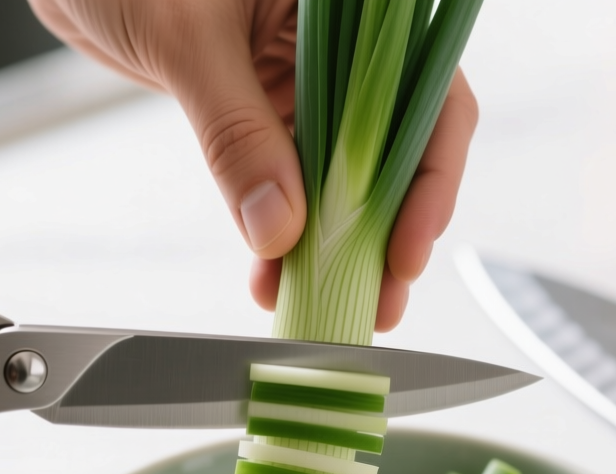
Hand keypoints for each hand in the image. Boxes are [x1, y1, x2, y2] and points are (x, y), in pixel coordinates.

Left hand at [30, 0, 478, 330]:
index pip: (427, 89)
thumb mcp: (185, 40)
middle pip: (398, 139)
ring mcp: (311, 68)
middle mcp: (346, 31)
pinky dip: (288, 224)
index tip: (404, 247)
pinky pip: (295, 171)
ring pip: (348, 166)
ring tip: (330, 300)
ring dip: (339, 239)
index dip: (429, 174)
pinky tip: (277, 273)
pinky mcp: (270, 98)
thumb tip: (279, 226)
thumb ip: (236, 133)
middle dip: (389, 225)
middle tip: (378, 296)